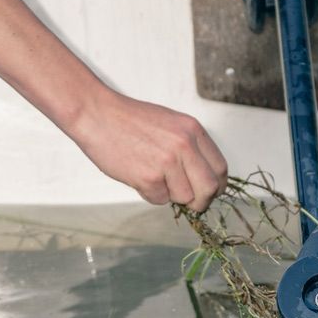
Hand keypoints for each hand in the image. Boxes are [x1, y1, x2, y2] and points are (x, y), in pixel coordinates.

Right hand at [67, 91, 227, 211]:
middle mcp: (185, 145)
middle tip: (191, 202)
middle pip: (209, 189)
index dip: (216, 186)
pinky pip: (159, 199)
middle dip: (202, 201)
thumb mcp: (171, 123)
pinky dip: (150, 194)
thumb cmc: (129, 120)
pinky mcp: (149, 177)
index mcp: (193, 130)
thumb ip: (189, 147)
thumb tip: (201, 177)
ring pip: (183, 198)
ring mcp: (167, 162)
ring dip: (170, 194)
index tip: (210, 193)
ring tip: (153, 175)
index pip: (219, 168)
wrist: (97, 115)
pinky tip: (138, 175)